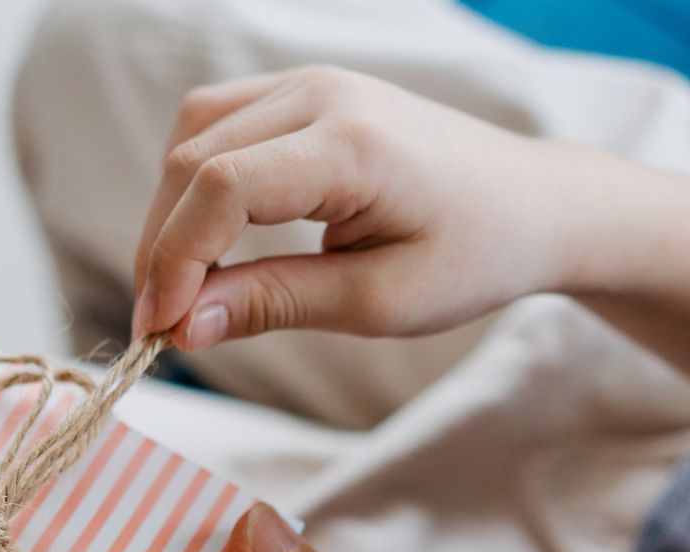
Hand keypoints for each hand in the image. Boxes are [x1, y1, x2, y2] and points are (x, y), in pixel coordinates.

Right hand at [132, 65, 583, 347]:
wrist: (531, 205)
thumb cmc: (472, 255)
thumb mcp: (378, 302)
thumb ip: (274, 304)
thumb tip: (183, 327)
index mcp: (354, 144)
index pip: (222, 187)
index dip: (175, 261)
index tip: (159, 332)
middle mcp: (325, 94)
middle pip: (194, 159)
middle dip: (164, 248)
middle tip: (162, 327)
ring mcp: (313, 82)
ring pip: (194, 135)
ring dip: (171, 213)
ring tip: (182, 288)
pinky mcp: (306, 92)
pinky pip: (218, 124)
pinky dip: (194, 183)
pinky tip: (208, 241)